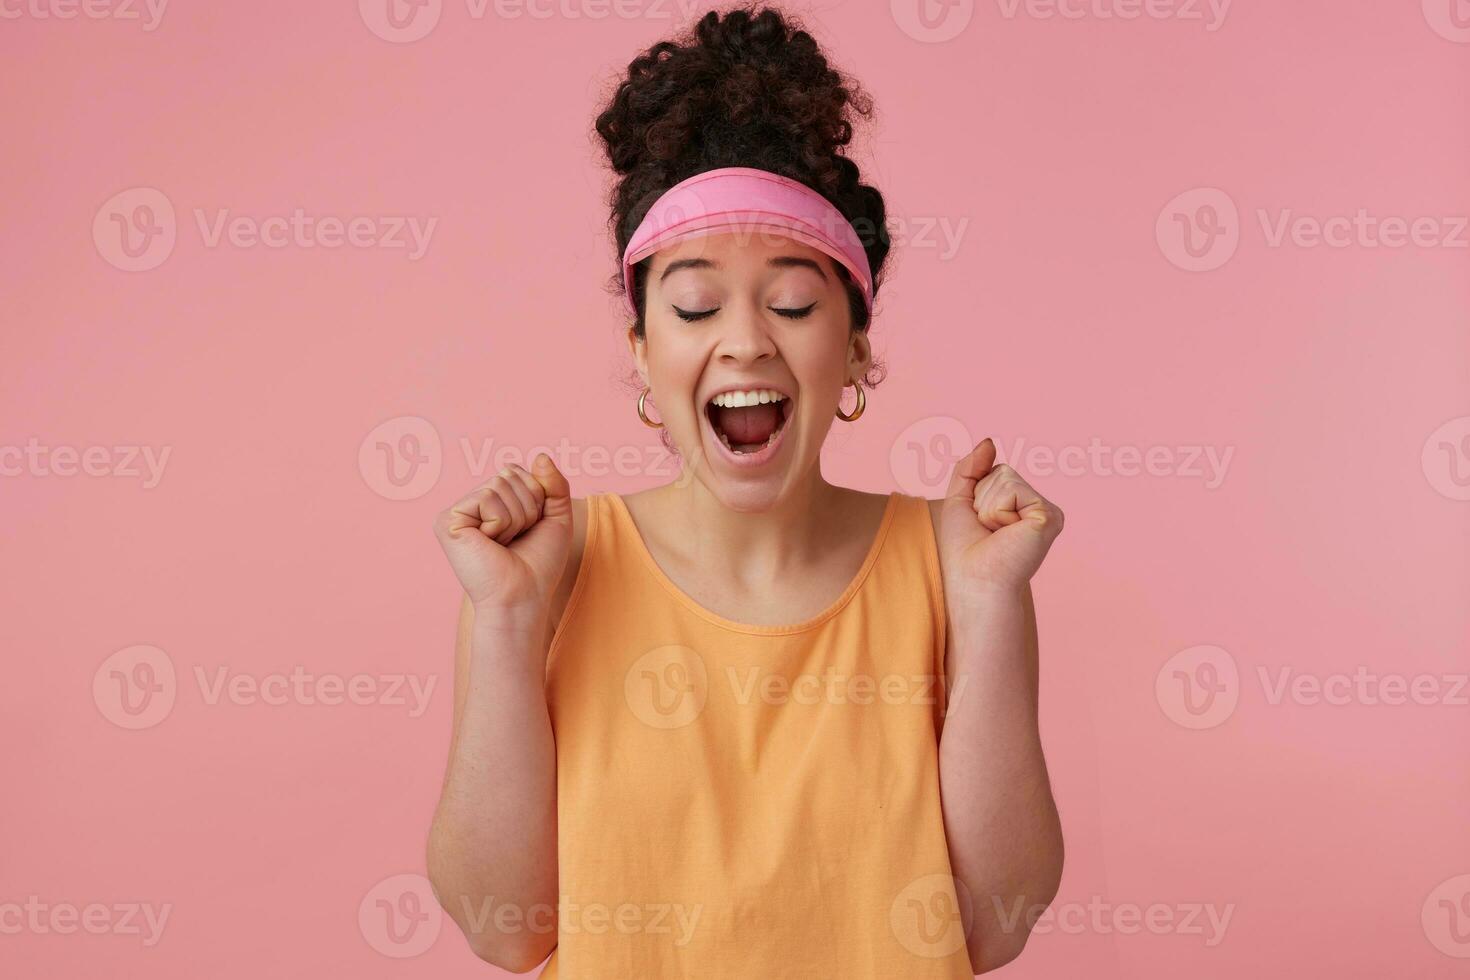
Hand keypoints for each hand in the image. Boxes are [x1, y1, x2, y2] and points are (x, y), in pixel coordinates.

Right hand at [432, 454, 572, 615]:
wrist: (523, 597)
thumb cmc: (539, 564)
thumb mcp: (556, 517)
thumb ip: (554, 484)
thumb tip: (540, 456)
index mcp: (491, 502)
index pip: (518, 471)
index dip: (536, 498)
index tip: (529, 529)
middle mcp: (471, 504)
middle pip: (508, 474)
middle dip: (526, 506)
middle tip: (516, 538)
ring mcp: (457, 512)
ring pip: (498, 485)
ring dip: (514, 518)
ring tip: (503, 543)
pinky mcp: (448, 521)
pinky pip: (486, 499)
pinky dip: (500, 523)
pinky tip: (490, 544)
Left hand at [937, 437, 1063, 604]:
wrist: (973, 582)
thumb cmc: (965, 550)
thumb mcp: (962, 501)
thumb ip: (971, 469)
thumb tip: (989, 442)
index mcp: (1025, 505)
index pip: (997, 472)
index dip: (977, 494)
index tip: (981, 525)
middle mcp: (1041, 507)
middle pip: (1002, 472)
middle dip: (982, 499)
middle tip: (987, 531)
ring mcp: (1048, 511)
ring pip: (1005, 478)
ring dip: (988, 506)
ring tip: (996, 533)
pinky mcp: (1048, 516)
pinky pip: (1012, 489)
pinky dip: (998, 510)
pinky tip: (1007, 534)